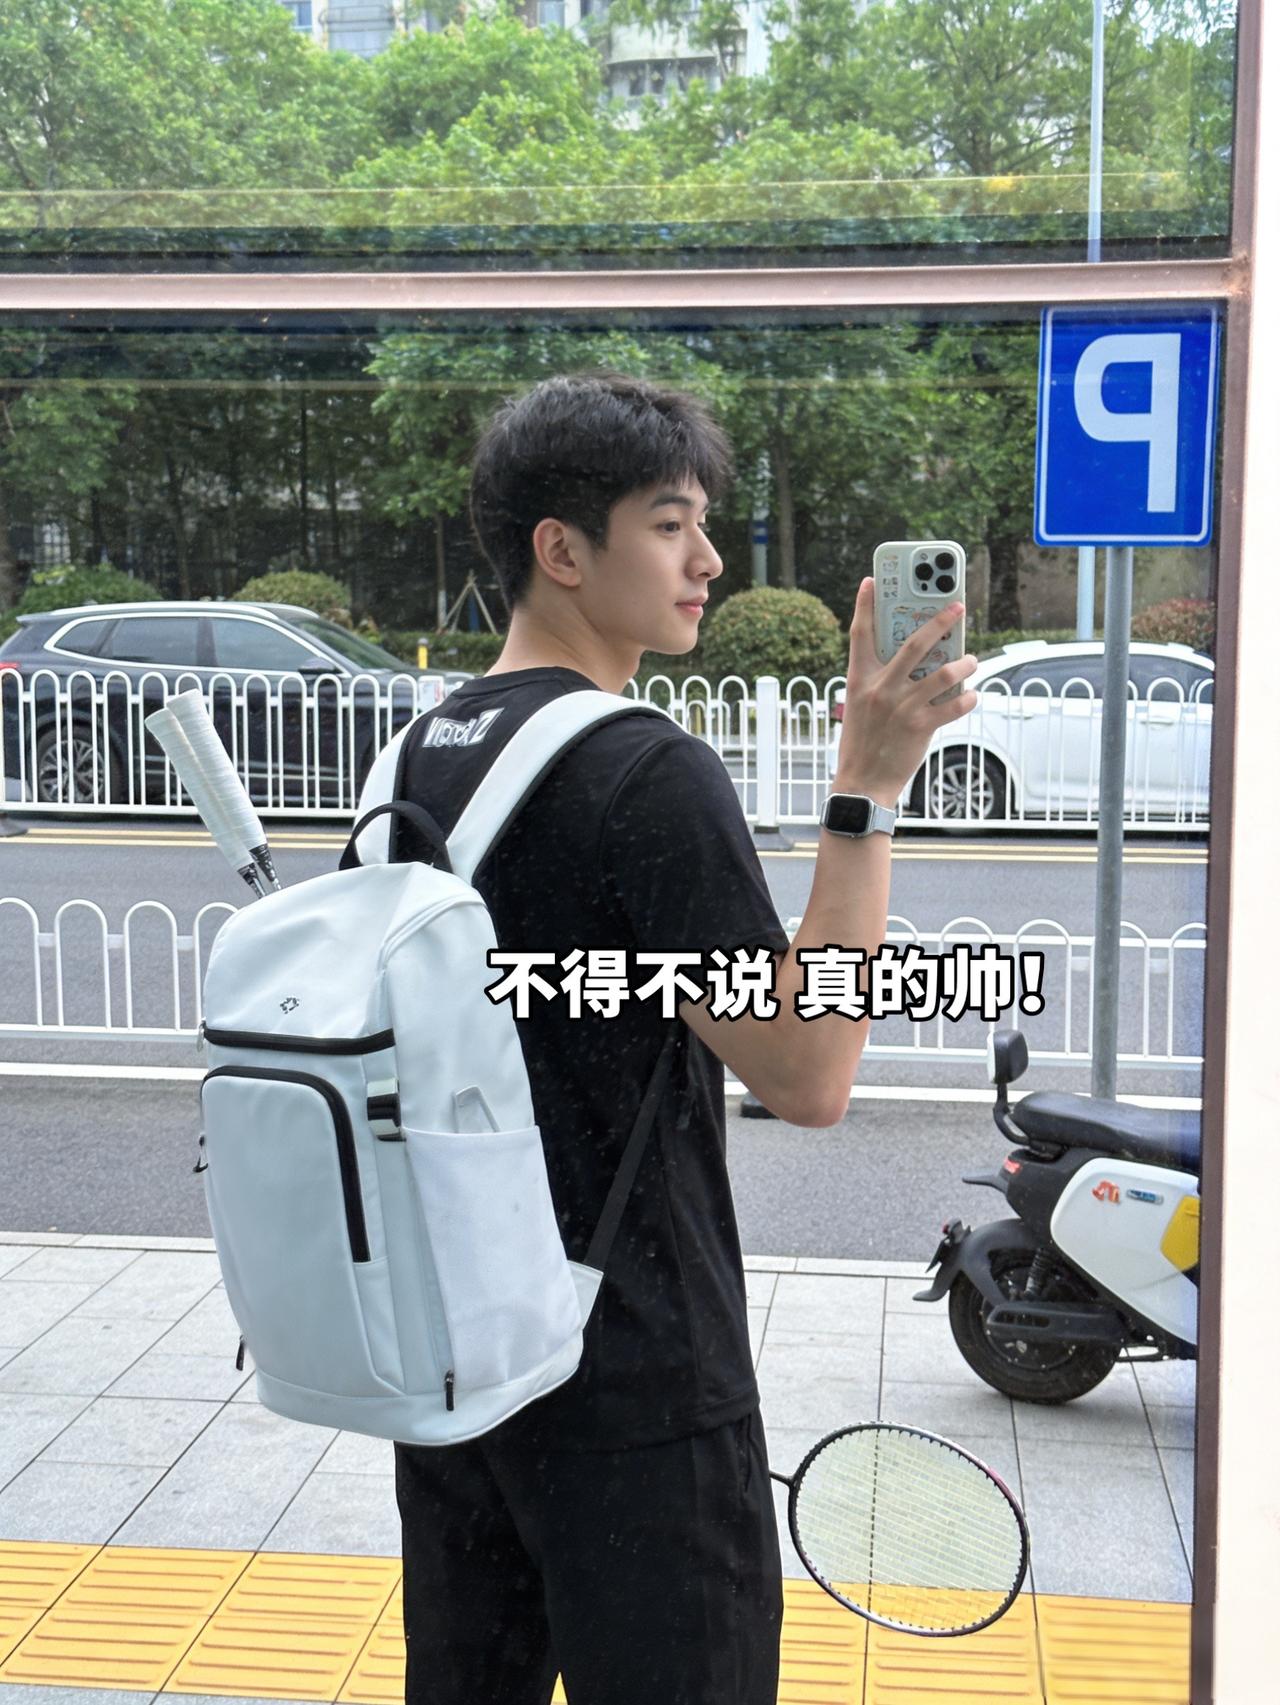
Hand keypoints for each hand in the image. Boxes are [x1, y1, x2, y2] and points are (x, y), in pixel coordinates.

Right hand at [831, 576, 978, 805]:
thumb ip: (881, 679)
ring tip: (972, 661)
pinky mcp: (920, 727)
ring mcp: (901, 706)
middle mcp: (880, 688)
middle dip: (940, 620)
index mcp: (859, 679)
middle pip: (914, 642)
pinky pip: (955, 704)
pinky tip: (972, 696)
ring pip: (945, 672)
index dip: (865, 604)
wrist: (861, 783)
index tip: (871, 580)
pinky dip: (968, 699)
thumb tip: (917, 657)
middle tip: (958, 606)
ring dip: (965, 664)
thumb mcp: (861, 704)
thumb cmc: (863, 741)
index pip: (859, 633)